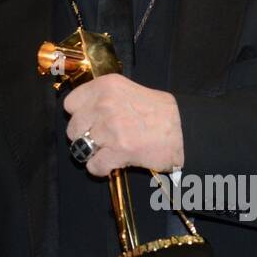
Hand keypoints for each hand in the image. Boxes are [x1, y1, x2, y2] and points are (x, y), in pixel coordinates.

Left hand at [62, 74, 184, 177]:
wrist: (185, 129)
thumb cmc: (157, 110)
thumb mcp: (127, 89)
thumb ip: (103, 96)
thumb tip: (82, 110)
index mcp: (106, 86)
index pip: (70, 104)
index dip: (78, 115)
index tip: (88, 121)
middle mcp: (105, 105)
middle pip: (72, 128)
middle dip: (83, 136)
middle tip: (98, 139)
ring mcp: (111, 129)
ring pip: (80, 148)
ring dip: (91, 153)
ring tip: (105, 152)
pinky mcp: (119, 151)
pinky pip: (94, 166)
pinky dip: (100, 169)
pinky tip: (111, 164)